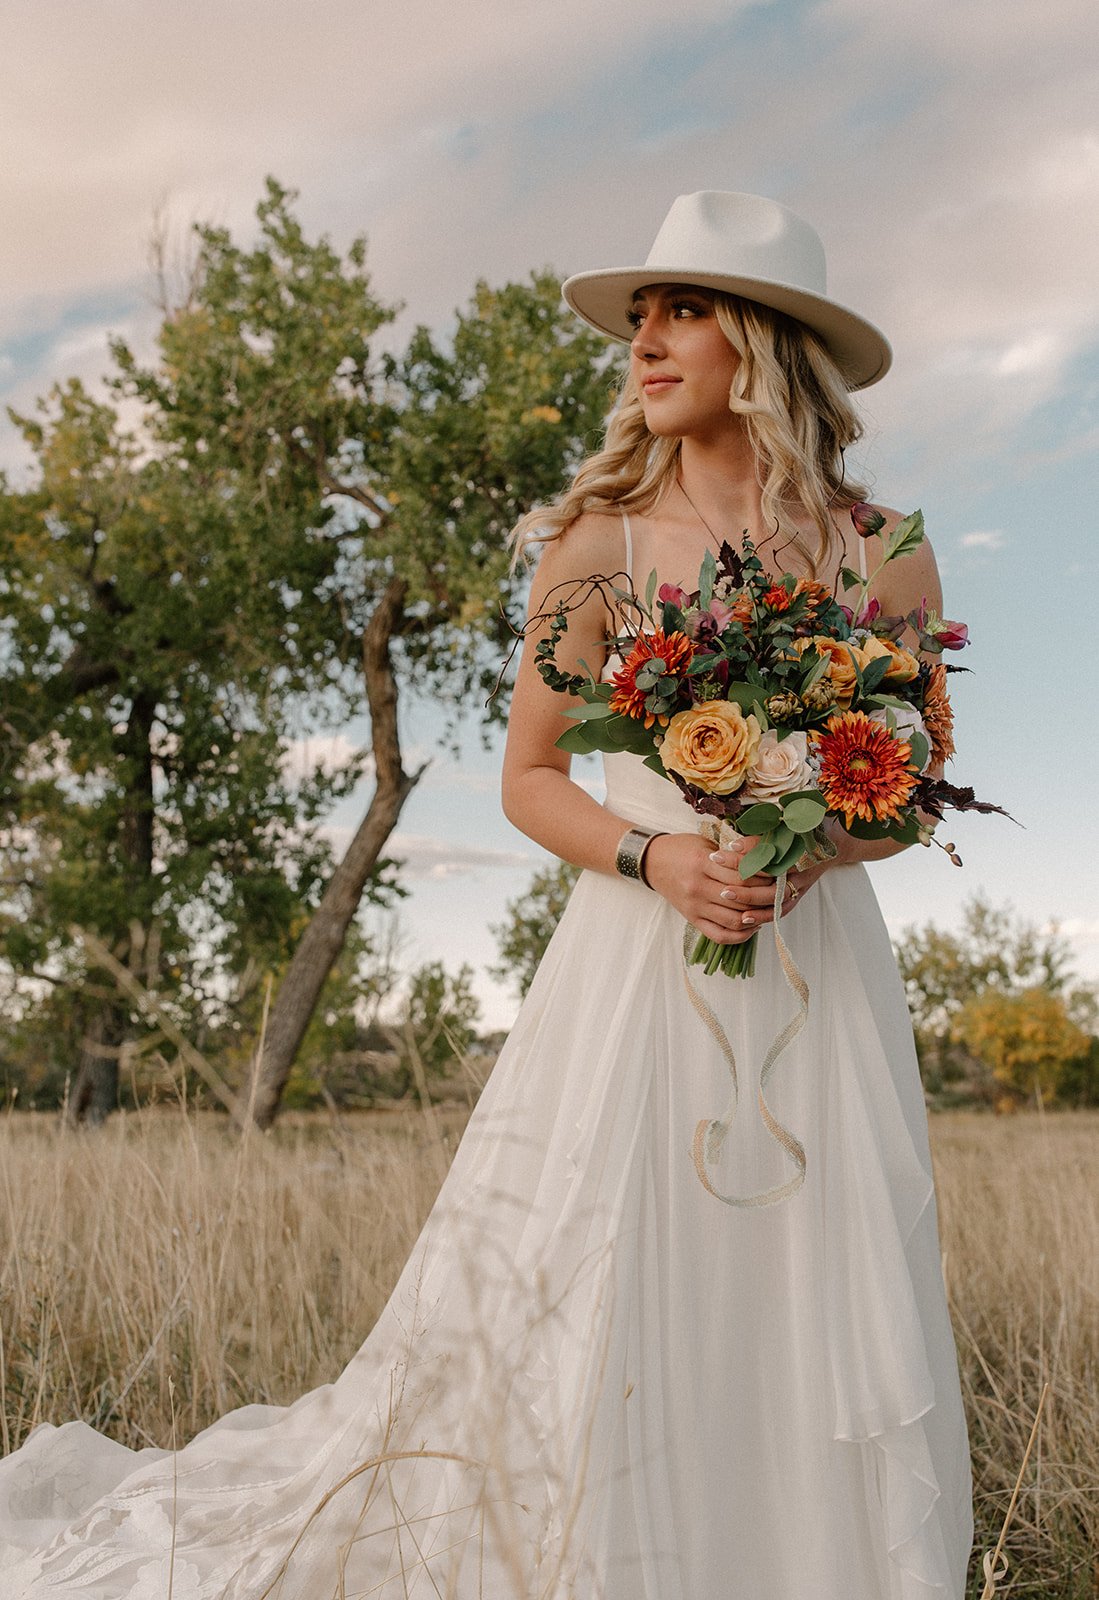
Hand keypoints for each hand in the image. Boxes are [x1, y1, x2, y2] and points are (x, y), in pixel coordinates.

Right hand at [643, 831, 809, 945]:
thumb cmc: (681, 849)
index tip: (776, 875)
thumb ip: (730, 856)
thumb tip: (763, 865)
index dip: (763, 877)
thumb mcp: (706, 845)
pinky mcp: (692, 919)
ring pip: (733, 919)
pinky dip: (739, 936)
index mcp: (702, 864)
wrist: (652, 862)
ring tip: (766, 909)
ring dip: (755, 917)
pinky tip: (751, 927)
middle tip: (778, 894)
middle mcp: (698, 887)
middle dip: (763, 898)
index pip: (741, 875)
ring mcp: (694, 906)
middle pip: (740, 898)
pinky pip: (719, 935)